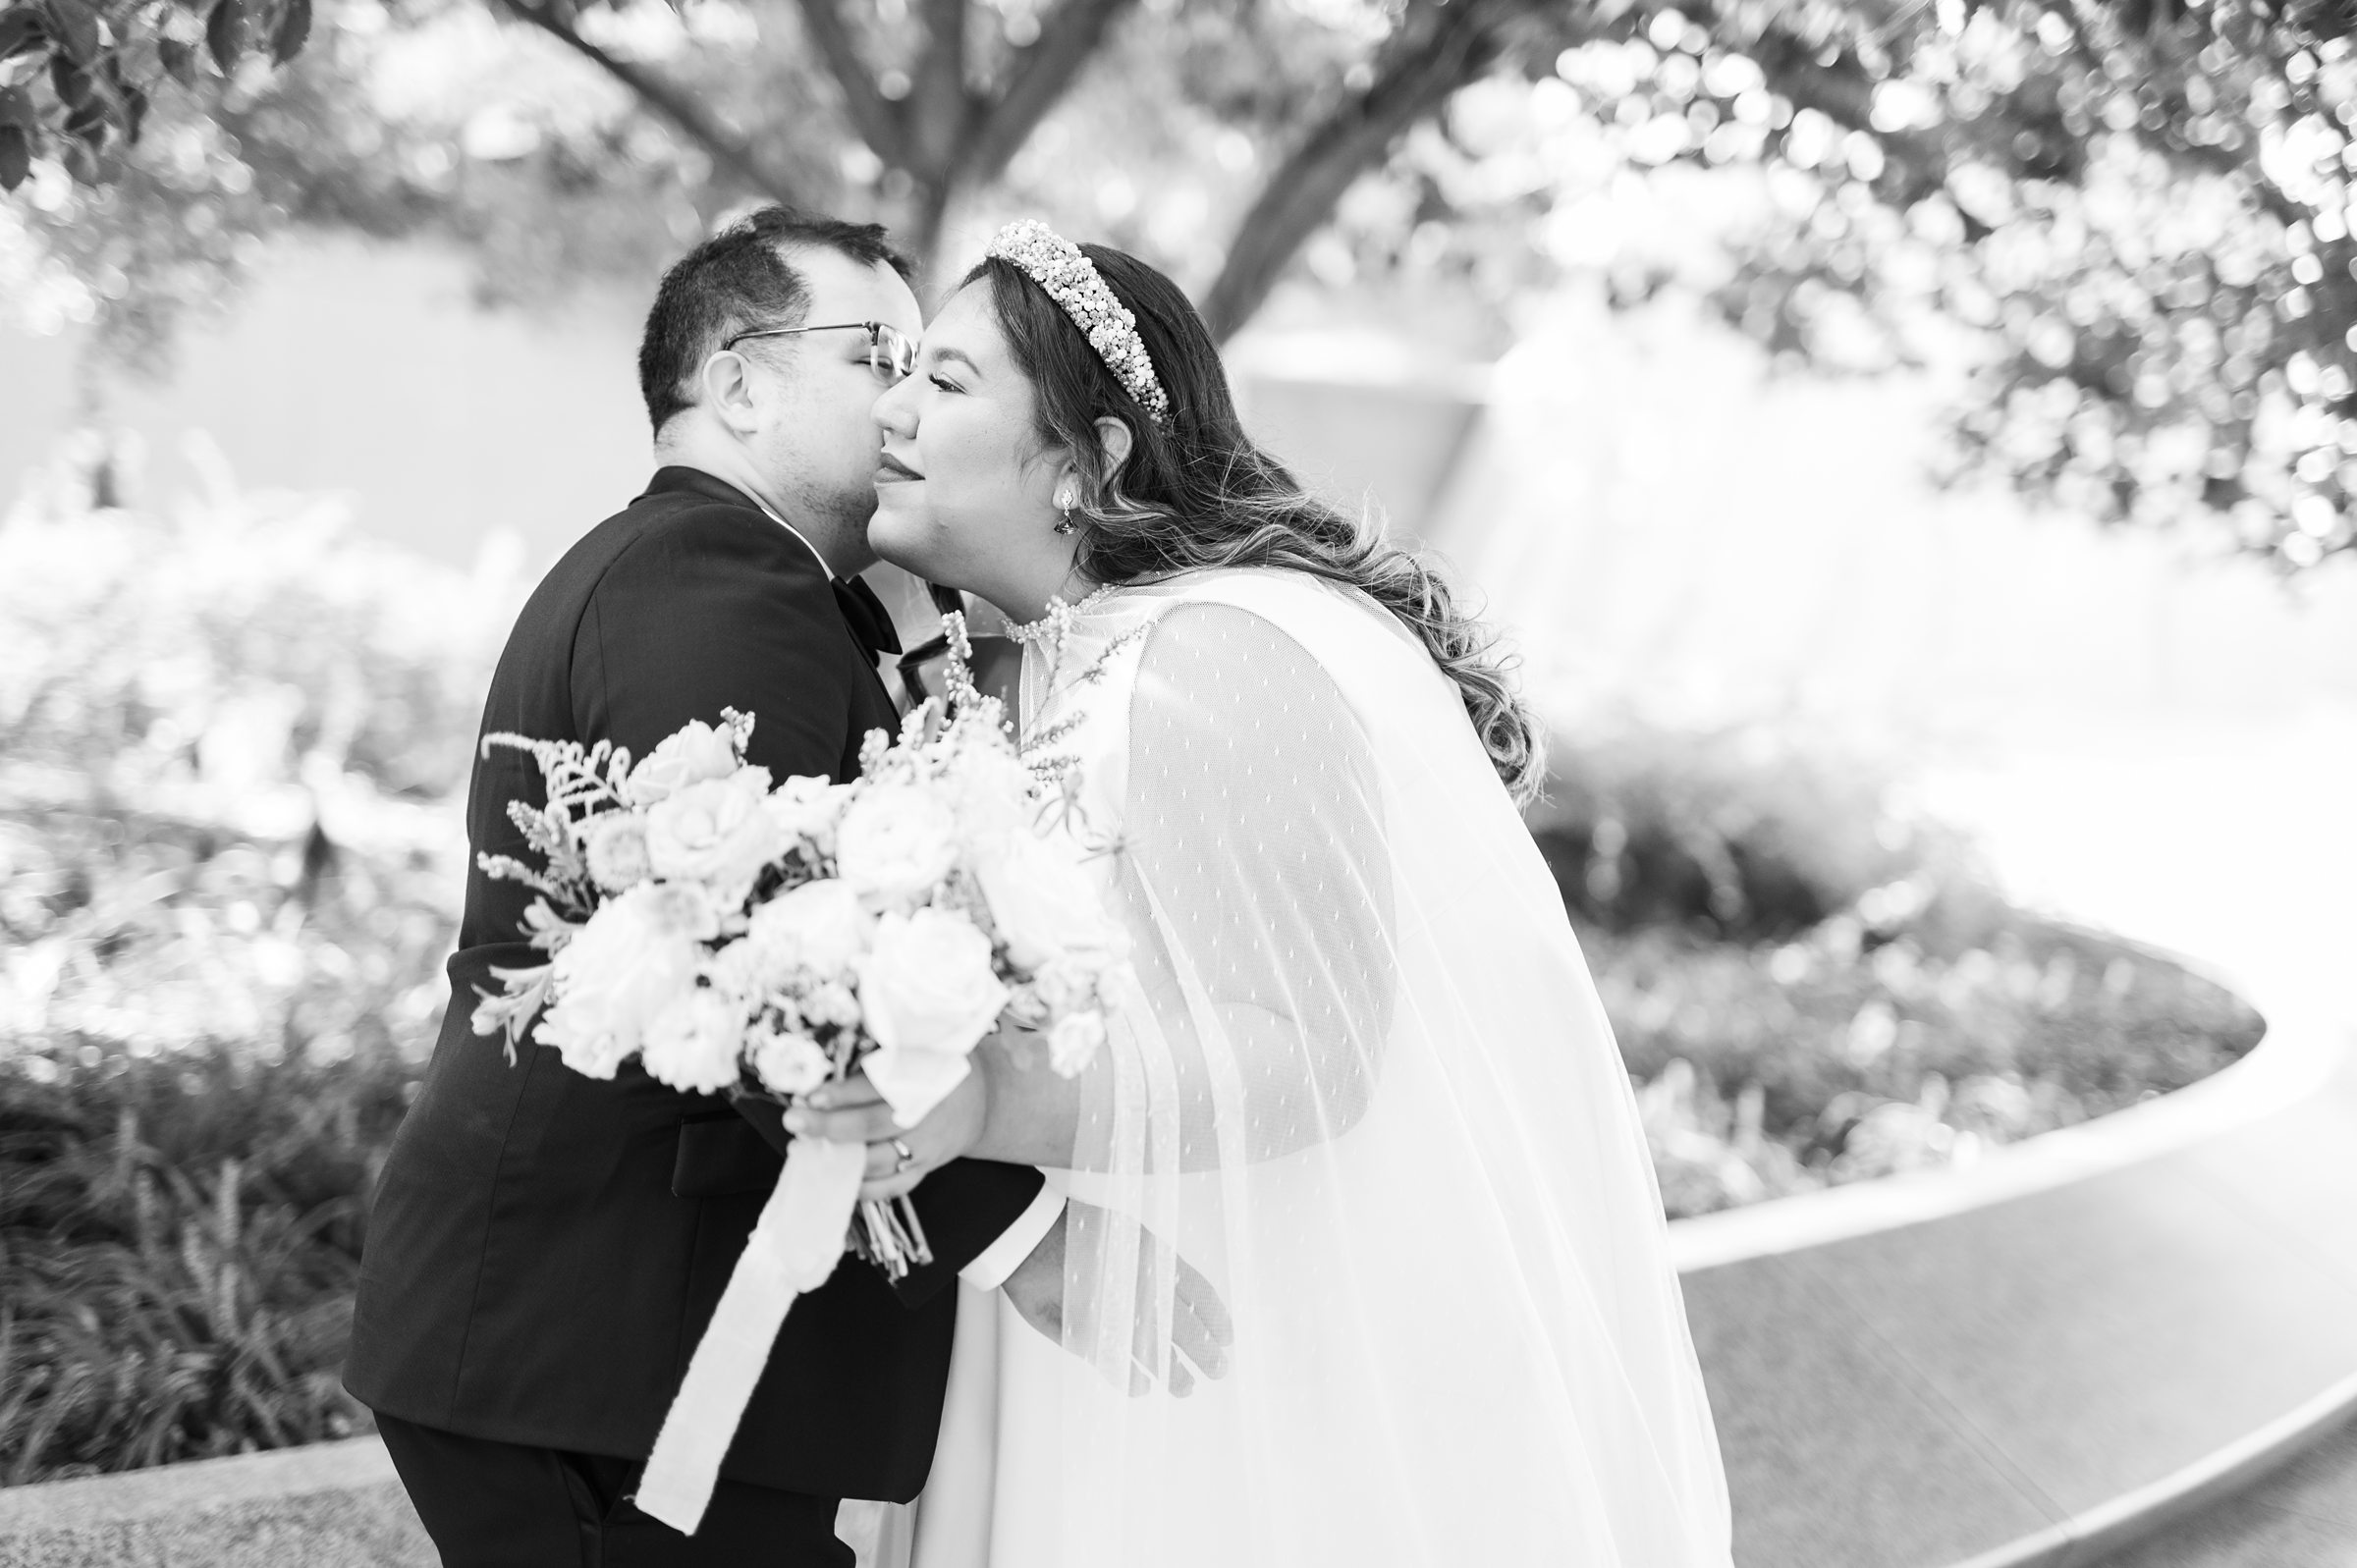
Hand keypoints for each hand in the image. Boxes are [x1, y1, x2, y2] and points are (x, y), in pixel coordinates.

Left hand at [782, 1068, 988, 1201]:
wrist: (983, 1101)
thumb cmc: (939, 1066)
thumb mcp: (921, 1046)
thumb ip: (884, 1049)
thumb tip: (829, 1055)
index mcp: (928, 1075)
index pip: (882, 1086)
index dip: (846, 1093)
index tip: (813, 1094)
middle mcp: (929, 1113)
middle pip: (875, 1125)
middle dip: (830, 1125)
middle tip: (795, 1120)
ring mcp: (928, 1146)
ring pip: (880, 1160)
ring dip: (839, 1158)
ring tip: (803, 1148)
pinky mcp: (926, 1168)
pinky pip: (893, 1186)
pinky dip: (863, 1187)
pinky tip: (832, 1177)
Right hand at [1002, 1200, 1234, 1397]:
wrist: (1029, 1231)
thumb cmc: (1074, 1230)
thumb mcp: (1124, 1237)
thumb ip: (1152, 1264)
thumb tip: (1180, 1294)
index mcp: (1153, 1256)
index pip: (1198, 1290)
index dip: (1216, 1316)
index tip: (1229, 1337)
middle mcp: (1140, 1283)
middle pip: (1184, 1325)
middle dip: (1204, 1352)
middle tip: (1218, 1370)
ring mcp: (1113, 1306)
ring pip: (1156, 1348)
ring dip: (1173, 1371)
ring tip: (1186, 1388)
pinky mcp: (1086, 1325)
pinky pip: (1115, 1358)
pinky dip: (1129, 1375)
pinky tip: (1141, 1387)